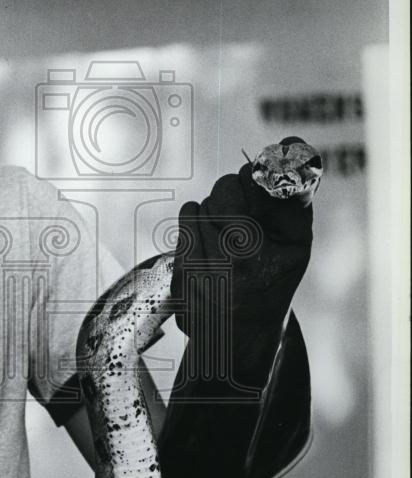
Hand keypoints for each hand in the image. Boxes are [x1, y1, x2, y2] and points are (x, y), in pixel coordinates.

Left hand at [170, 155, 313, 389]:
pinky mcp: (183, 271)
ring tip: (227, 239)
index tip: (263, 177)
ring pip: (205, 202)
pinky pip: (188, 216)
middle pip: (227, 185)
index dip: (263, 172)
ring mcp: (209, 267)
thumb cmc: (271, 275)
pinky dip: (195, 223)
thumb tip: (290, 143)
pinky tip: (207, 245)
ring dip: (213, 211)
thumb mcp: (294, 241)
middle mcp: (243, 260)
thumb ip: (293, 193)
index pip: (265, 182)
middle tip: (243, 215)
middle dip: (233, 191)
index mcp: (279, 250)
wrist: (237, 333)